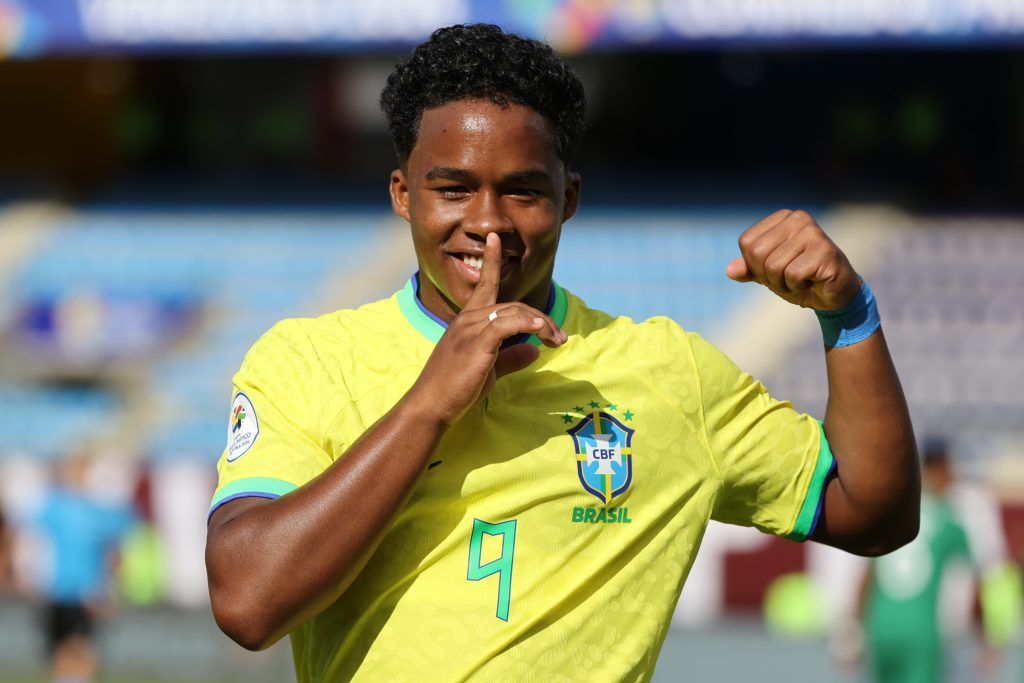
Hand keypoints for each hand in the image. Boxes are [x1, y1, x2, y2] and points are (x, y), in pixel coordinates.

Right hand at [407, 232, 566, 424]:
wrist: (431, 405)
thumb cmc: (456, 389)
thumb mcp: (489, 370)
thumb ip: (510, 358)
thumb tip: (534, 351)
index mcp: (467, 321)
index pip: (483, 285)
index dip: (490, 261)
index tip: (495, 238)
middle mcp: (468, 319)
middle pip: (513, 305)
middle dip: (541, 319)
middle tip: (560, 338)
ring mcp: (470, 329)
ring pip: (514, 312)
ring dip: (541, 324)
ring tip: (557, 340)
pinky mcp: (476, 342)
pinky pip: (507, 324)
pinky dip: (527, 324)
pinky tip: (540, 331)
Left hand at [726, 209, 860, 310]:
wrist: (835, 295)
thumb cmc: (801, 280)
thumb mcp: (769, 274)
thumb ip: (749, 269)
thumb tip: (730, 271)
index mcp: (782, 218)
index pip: (746, 242)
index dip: (755, 265)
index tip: (776, 270)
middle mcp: (798, 218)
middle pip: (757, 253)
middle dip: (768, 275)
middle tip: (788, 277)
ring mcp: (813, 232)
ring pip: (773, 266)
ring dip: (783, 283)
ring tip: (801, 280)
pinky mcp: (824, 250)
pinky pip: (792, 275)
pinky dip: (797, 287)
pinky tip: (812, 281)